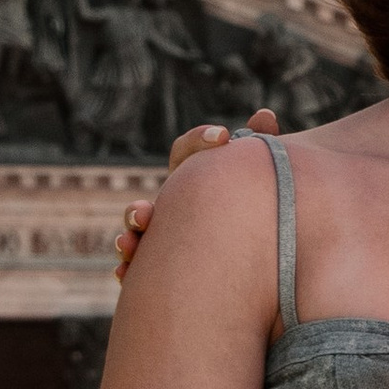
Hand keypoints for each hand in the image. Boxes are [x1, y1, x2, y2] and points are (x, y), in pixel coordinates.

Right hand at [115, 106, 278, 278]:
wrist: (245, 256)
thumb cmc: (246, 206)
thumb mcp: (254, 178)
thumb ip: (262, 144)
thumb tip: (265, 115)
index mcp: (192, 178)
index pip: (185, 153)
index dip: (200, 141)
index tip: (224, 136)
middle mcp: (171, 206)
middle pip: (145, 203)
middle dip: (139, 208)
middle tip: (145, 214)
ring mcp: (160, 237)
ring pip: (135, 236)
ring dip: (128, 238)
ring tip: (129, 243)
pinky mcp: (159, 269)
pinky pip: (135, 271)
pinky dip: (127, 271)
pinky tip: (124, 273)